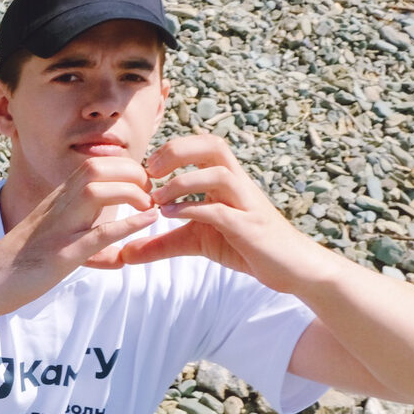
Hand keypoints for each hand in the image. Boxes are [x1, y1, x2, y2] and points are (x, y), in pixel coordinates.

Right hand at [0, 157, 159, 319]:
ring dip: (132, 194)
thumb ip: (74, 222)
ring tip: (149, 206)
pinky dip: (127, 225)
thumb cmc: (19, 260)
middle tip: (150, 192)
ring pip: (98, 191)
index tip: (141, 185)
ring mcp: (59, 228)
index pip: (93, 164)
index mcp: (56, 199)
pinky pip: (98, 234)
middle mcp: (57, 206)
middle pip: (98, 168)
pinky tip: (149, 221)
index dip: (124, 167)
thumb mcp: (50, 231)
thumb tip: (103, 229)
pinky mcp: (62, 254)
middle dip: (132, 173)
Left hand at [86, 135, 325, 293]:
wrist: (289, 268)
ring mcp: (246, 204)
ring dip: (182, 183)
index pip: (203, 145)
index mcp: (226, 180)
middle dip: (178, 151)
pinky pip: (221, 210)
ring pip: (217, 174)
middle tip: (150, 171)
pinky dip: (193, 209)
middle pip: (213, 146)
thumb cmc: (244, 246)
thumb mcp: (195, 242)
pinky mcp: (249, 228)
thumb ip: (160, 244)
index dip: (173, 148)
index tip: (146, 168)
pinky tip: (170, 216)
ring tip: (156, 200)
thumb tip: (124, 253)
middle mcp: (238, 185)